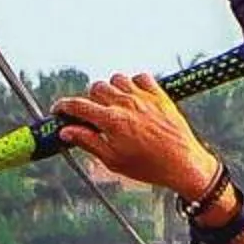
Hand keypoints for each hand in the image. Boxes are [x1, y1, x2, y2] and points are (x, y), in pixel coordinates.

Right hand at [52, 71, 210, 196]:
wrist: (184, 164)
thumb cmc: (148, 166)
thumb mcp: (113, 160)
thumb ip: (88, 142)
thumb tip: (66, 131)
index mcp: (111, 120)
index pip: (77, 105)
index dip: (63, 106)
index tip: (59, 110)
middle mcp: (125, 103)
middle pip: (96, 88)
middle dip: (91, 100)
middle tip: (96, 116)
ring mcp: (143, 96)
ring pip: (116, 79)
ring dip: (112, 90)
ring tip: (116, 106)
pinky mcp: (159, 94)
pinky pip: (140, 77)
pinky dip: (134, 84)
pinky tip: (135, 99)